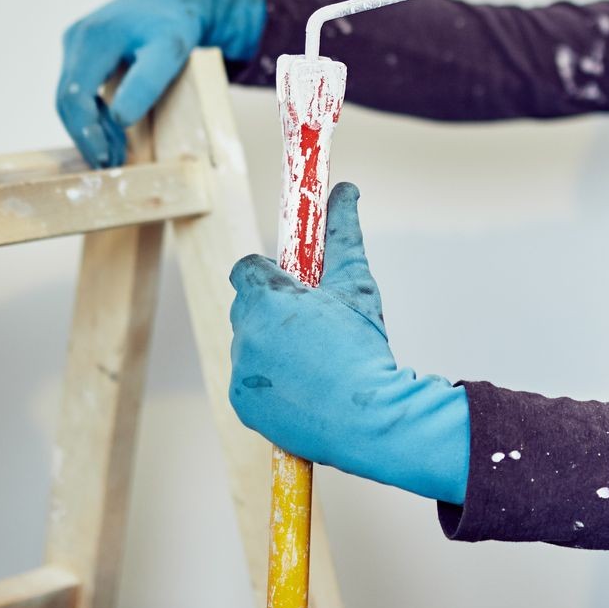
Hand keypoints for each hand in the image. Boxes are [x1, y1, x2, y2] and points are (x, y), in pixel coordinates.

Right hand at [56, 0, 265, 166]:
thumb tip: (119, 119)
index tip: (106, 161)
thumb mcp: (171, 52)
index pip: (74, 97)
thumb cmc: (177, 23)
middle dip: (87, 136)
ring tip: (116, 152)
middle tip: (112, 163)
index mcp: (93, 38)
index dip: (86, 134)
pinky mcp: (81, 48)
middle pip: (67, 99)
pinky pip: (79, 88)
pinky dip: (93, 113)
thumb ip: (146, 83)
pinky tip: (114, 130)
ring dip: (90, 127)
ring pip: (71, 96)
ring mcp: (75, 41)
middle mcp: (76, 37)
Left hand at [229, 182, 469, 503]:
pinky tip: (304, 386)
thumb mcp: (356, 283)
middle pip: (246, 306)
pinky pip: (248, 380)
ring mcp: (240, 370)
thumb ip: (343, 233)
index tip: (294, 286)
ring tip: (313, 361)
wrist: (369, 418)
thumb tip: (344, 189)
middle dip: (271, 309)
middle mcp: (243, 331)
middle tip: (310, 324)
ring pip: (247, 343)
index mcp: (266, 297)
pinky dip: (269, 380)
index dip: (271, 274)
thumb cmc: (364, 346)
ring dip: (271, 345)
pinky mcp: (242, 403)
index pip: (246, 268)